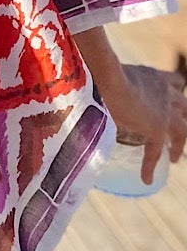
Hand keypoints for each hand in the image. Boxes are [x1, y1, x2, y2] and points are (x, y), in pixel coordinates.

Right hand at [99, 62, 186, 187]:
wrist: (104, 78)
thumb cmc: (96, 71)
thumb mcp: (104, 77)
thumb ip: (100, 85)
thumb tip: (75, 90)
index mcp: (151, 76)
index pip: (172, 81)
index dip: (173, 89)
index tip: (170, 94)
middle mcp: (163, 90)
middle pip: (183, 104)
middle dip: (183, 115)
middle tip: (179, 127)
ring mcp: (164, 109)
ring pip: (181, 129)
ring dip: (178, 144)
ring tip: (174, 157)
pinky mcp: (157, 127)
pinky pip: (156, 151)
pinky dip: (150, 166)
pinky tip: (147, 179)